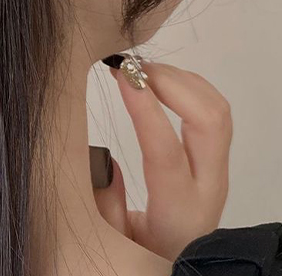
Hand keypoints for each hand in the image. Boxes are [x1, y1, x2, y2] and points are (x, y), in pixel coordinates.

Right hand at [93, 60, 231, 260]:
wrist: (180, 268)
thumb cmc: (141, 257)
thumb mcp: (115, 243)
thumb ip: (106, 205)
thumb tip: (105, 161)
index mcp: (179, 213)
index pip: (166, 151)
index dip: (145, 109)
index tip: (121, 76)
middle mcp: (208, 188)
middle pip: (211, 121)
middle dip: (171, 82)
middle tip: (131, 68)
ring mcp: (216, 172)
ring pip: (217, 109)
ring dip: (180, 79)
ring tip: (140, 71)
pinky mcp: (215, 160)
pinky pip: (215, 110)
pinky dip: (188, 85)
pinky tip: (159, 82)